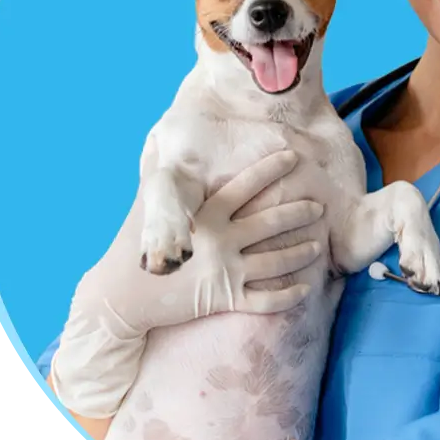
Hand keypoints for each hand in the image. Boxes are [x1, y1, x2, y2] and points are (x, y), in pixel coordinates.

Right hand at [50, 150, 322, 418]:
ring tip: (318, 246)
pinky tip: (304, 289)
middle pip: (271, 223)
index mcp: (204, 214)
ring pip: (276, 261)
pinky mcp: (224, 299)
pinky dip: (288, 295)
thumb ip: (160, 173)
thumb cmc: (132, 245)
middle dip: (299, 213)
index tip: (293, 157)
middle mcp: (220, 240)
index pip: (245, 185)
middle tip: (319, 207)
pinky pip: (266, 300)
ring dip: (301, 253)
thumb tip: (159, 139)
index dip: (270, 169)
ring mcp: (224, 270)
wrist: (120, 297)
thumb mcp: (145, 204)